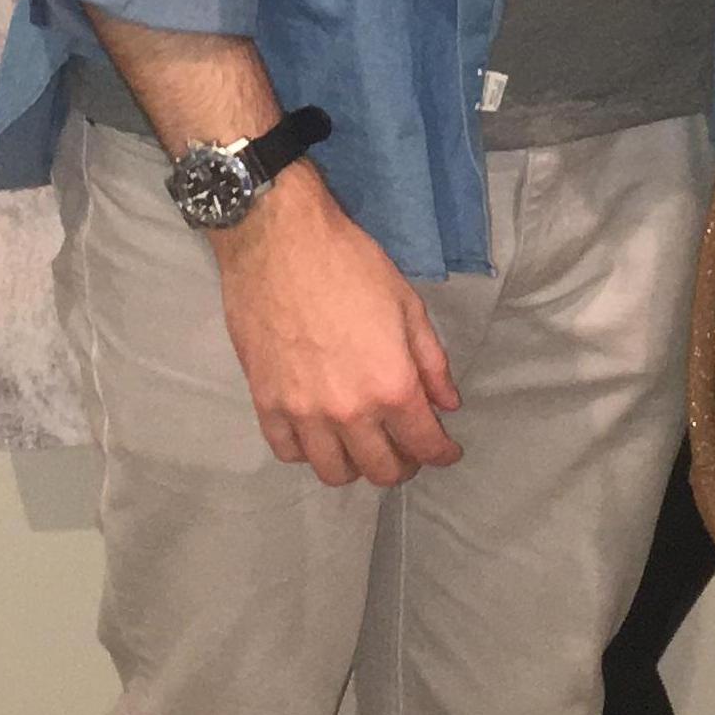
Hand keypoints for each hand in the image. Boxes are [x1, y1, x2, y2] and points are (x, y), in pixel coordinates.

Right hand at [211, 162, 463, 485]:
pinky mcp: (266, 404)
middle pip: (381, 470)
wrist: (279, 241)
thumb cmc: (350, 264)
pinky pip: (288, 452)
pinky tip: (318, 433)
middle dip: (403, 464)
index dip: (442, 453)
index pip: (425, 444)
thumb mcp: (407, 305)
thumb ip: (431, 362)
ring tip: (362, 444)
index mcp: (392, 385)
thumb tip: (448, 403)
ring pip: (334, 472)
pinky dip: (308, 452)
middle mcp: (349, 412)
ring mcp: (303, 414)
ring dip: (356, 465)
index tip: (447, 450)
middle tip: (406, 446)